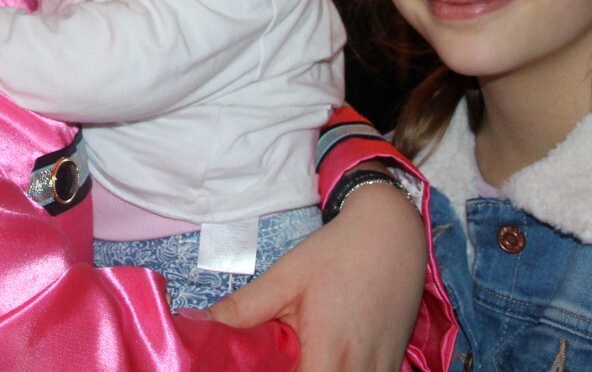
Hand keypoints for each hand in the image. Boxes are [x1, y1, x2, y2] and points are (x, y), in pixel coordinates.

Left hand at [206, 183, 425, 371]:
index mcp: (330, 353)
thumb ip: (242, 309)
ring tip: (298, 357)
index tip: (260, 367)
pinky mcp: (392, 366)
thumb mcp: (285, 277)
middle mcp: (361, 371)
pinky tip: (322, 358)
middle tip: (274, 361)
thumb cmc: (337, 253)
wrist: (393, 233)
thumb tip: (198, 324)